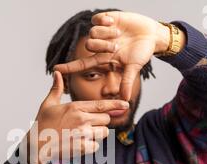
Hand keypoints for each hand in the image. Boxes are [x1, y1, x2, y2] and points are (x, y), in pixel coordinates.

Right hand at [21, 71, 128, 163]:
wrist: (36, 145)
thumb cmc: (42, 123)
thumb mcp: (48, 104)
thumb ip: (56, 88)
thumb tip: (57, 73)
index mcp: (75, 107)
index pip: (102, 105)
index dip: (116, 105)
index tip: (126, 104)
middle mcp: (81, 120)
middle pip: (105, 119)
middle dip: (100, 121)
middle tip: (88, 124)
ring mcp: (82, 134)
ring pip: (103, 132)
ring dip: (97, 133)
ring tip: (83, 134)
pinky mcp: (82, 148)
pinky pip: (96, 146)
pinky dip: (91, 146)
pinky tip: (80, 144)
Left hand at [53, 11, 172, 100]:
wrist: (152, 35)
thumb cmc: (142, 53)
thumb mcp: (133, 68)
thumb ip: (127, 82)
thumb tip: (125, 100)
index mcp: (103, 58)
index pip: (82, 64)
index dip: (69, 67)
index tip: (55, 69)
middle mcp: (100, 46)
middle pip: (89, 46)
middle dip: (102, 46)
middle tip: (116, 46)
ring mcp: (103, 32)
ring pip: (92, 33)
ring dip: (106, 34)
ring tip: (119, 34)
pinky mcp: (107, 19)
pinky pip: (96, 19)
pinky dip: (105, 21)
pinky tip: (114, 22)